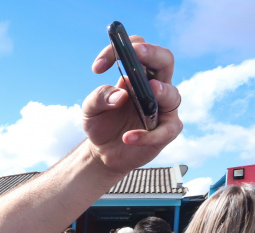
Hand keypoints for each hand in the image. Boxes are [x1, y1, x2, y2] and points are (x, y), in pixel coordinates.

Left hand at [84, 37, 182, 175]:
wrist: (103, 152)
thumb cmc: (101, 123)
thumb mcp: (90, 110)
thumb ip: (99, 98)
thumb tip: (120, 96)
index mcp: (137, 75)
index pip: (138, 50)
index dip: (122, 49)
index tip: (98, 67)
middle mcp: (155, 86)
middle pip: (165, 60)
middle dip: (152, 53)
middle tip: (137, 53)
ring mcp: (163, 108)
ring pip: (173, 95)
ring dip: (163, 91)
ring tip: (151, 90)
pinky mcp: (166, 131)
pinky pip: (166, 130)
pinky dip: (147, 134)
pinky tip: (128, 137)